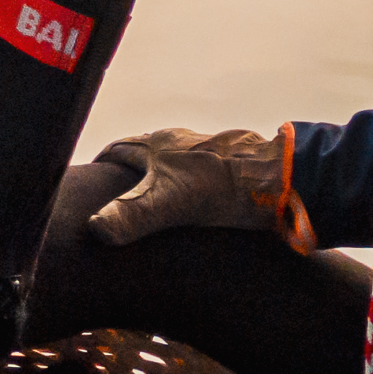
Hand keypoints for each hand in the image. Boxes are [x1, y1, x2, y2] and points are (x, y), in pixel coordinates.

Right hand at [88, 127, 312, 251]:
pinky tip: (195, 206)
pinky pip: (200, 175)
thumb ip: (131, 216)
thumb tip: (94, 229)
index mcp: (160, 145)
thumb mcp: (169, 204)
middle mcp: (182, 143)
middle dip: (130, 169)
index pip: (120, 148)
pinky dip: (188, 187)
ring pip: (174, 163)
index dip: (103, 162)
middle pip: (146, 152)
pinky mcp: (231, 169)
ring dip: (161, 178)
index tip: (90, 177)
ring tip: (154, 201)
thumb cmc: (224, 186)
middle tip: (117, 191)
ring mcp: (208, 153)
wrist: (282, 177)